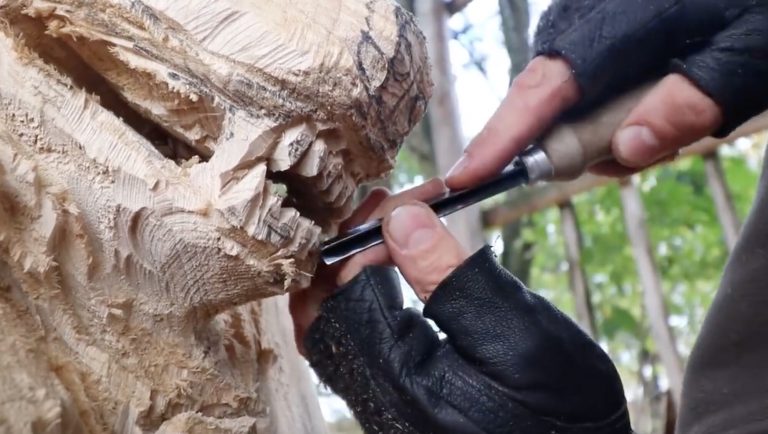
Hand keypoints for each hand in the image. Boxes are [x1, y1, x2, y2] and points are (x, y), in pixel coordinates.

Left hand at [301, 200, 629, 432]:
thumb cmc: (562, 410)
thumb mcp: (522, 334)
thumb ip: (453, 278)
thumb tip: (399, 220)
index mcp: (397, 379)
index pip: (341, 292)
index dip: (367, 236)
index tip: (410, 204)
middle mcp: (374, 394)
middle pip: (319, 308)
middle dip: (348, 244)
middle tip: (390, 205)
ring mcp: (381, 398)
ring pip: (331, 321)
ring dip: (353, 263)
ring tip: (393, 225)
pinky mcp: (395, 394)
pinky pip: (353, 335)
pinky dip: (364, 288)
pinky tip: (396, 265)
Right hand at [447, 0, 767, 186]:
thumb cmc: (753, 8)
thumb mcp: (743, 57)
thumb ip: (689, 104)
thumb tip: (628, 148)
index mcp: (615, 26)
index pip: (542, 92)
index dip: (501, 140)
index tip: (463, 178)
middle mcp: (584, 20)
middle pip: (544, 101)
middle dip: (580, 144)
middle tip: (640, 153)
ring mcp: (583, 21)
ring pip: (563, 98)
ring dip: (604, 128)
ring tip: (665, 124)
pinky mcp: (590, 27)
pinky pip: (578, 83)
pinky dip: (607, 107)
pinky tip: (653, 103)